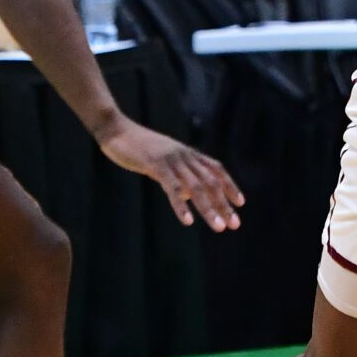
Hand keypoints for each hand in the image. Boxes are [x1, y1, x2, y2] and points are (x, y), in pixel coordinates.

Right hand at [94, 115, 243, 231]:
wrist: (116, 130)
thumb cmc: (138, 147)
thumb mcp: (163, 161)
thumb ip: (177, 175)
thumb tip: (189, 195)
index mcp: (187, 153)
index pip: (216, 169)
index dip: (230, 185)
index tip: (240, 203)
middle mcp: (184, 155)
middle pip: (210, 182)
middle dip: (224, 204)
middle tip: (234, 224)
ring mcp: (171, 159)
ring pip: (196, 187)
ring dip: (209, 208)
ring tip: (219, 227)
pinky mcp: (155, 165)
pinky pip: (172, 188)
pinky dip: (181, 205)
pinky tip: (188, 221)